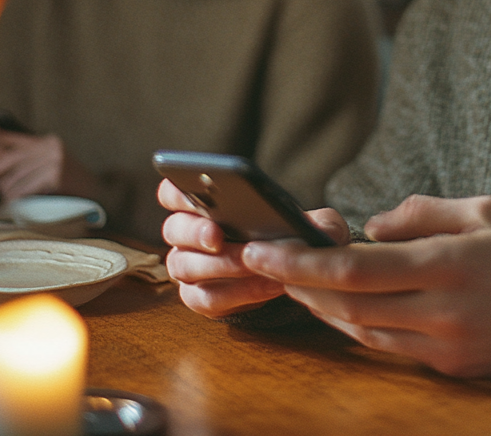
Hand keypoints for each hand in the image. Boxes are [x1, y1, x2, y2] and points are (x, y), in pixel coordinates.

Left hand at [0, 132, 100, 201]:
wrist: (98, 194)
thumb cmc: (69, 184)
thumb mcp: (48, 167)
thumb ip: (26, 165)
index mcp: (48, 140)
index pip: (15, 143)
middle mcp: (51, 145)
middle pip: (12, 158)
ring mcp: (55, 159)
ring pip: (17, 176)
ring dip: (7, 190)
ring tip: (5, 198)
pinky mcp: (56, 174)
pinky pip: (26, 188)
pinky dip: (18, 196)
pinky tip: (15, 202)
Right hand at [157, 178, 349, 318]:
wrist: (297, 275)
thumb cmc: (296, 236)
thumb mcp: (316, 224)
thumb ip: (318, 221)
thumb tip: (312, 229)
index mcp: (202, 204)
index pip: (172, 192)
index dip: (177, 192)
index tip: (197, 196)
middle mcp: (188, 235)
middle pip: (174, 230)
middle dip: (195, 232)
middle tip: (219, 236)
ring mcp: (191, 268)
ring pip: (184, 267)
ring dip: (220, 266)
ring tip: (254, 265)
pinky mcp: (201, 297)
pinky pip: (203, 299)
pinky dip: (234, 294)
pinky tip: (264, 286)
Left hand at [240, 194, 490, 377]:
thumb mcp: (485, 209)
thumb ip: (422, 213)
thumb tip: (370, 226)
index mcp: (449, 263)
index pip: (358, 268)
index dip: (303, 262)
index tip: (264, 249)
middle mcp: (442, 310)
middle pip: (348, 305)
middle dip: (296, 284)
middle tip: (260, 262)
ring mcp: (444, 346)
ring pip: (361, 331)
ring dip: (319, 307)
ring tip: (290, 281)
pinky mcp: (449, 368)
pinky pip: (388, 347)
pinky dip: (355, 326)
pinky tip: (336, 306)